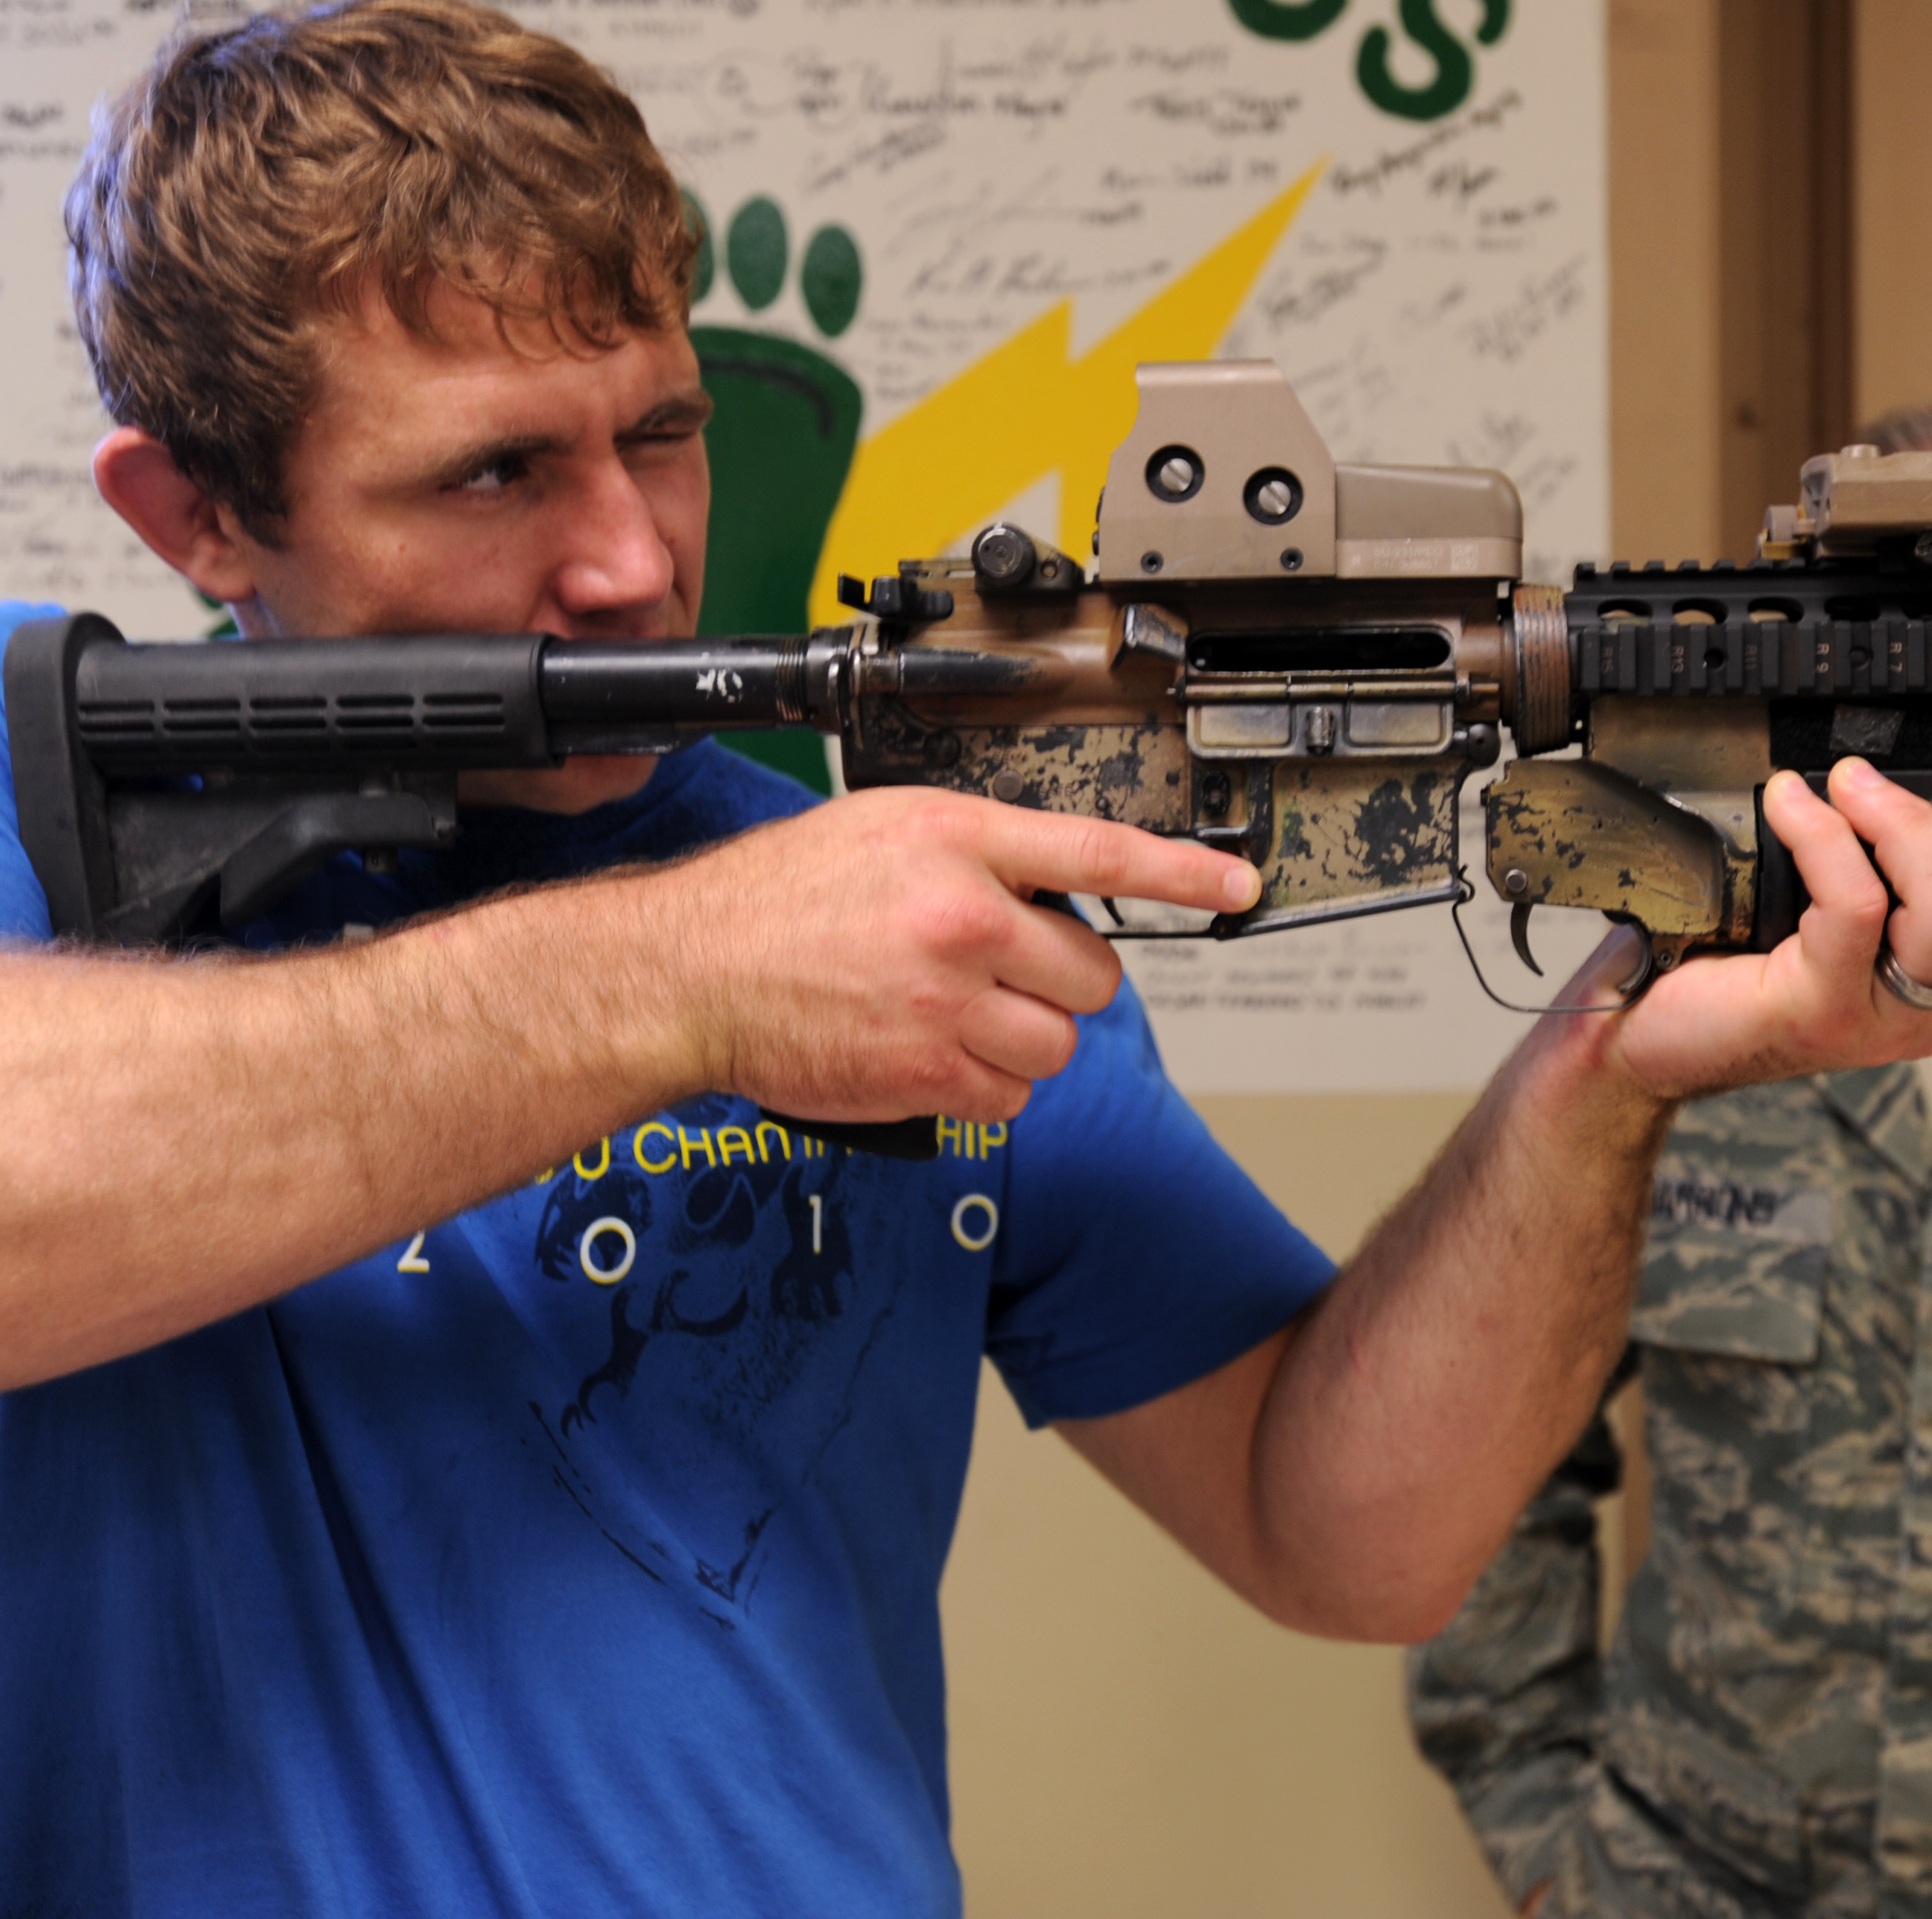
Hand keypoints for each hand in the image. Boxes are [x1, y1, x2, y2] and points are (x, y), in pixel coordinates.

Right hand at [654, 788, 1257, 1123]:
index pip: (1099, 852)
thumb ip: (976, 853)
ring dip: (1020, 1040)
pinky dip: (982, 1089)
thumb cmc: (778, 900)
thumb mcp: (883, 832)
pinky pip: (1010, 1099)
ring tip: (951, 1016)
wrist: (693, 972)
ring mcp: (948, 1002)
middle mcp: (963, 918)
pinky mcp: (929, 1075)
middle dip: (1056, 981)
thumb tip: (1050, 885)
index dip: (1183, 875)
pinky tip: (927, 1054)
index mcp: (956, 840)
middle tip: (994, 973)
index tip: (1238, 887)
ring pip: (1057, 1044)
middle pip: (1090, 973)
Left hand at [1593, 755, 1931, 1099]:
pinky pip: (1855, 911)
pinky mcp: (1817, 1007)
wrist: (1639, 1032)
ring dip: (1909, 832)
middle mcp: (1930, 1012)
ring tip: (1855, 785)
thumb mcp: (1825, 920)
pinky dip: (1830, 839)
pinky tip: (1795, 804)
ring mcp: (1879, 1017)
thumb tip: (1908, 786)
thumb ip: (1885, 875)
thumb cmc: (1733, 968)